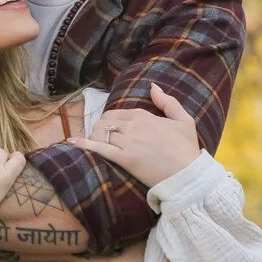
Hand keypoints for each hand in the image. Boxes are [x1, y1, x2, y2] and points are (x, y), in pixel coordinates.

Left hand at [73, 83, 200, 186]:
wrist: (188, 175)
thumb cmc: (187, 149)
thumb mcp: (183, 120)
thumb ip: (168, 102)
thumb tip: (153, 87)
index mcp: (144, 115)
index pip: (116, 113)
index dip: (109, 121)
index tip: (109, 129)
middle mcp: (133, 126)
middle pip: (104, 122)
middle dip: (99, 129)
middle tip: (100, 138)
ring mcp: (128, 142)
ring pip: (100, 133)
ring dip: (93, 137)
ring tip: (92, 144)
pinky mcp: (124, 158)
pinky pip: (99, 148)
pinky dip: (84, 144)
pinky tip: (72, 143)